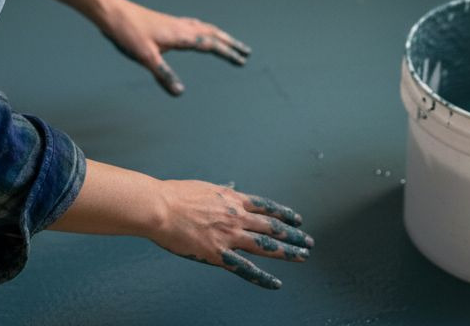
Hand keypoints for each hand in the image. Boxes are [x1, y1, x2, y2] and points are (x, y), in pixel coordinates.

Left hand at [97, 0, 251, 95]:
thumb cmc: (128, 34)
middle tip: (246, 51)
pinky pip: (194, 25)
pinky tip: (199, 32)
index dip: (227, 53)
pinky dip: (205, 29)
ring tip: (229, 41)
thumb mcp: (146, 58)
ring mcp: (174, 23)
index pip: (210, 44)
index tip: (242, 60)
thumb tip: (180, 92)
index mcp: (181, 35)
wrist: (113, 13)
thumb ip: (164, 74)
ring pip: (204, 28)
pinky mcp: (167, 23)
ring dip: (219, 35)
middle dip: (230, 43)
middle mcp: (181, 26)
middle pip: (213, 34)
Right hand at [150, 181, 312, 288]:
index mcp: (233, 200)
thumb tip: (232, 187)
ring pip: (266, 246)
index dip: (284, 214)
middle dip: (293, 235)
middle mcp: (236, 218)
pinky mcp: (218, 255)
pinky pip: (246, 269)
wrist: (160, 208)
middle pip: (272, 227)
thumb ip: (223, 191)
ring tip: (302, 257)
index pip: (266, 207)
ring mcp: (229, 237)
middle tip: (308, 241)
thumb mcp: (205, 187)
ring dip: (287, 252)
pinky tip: (276, 283)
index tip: (297, 219)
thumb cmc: (177, 196)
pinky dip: (262, 278)